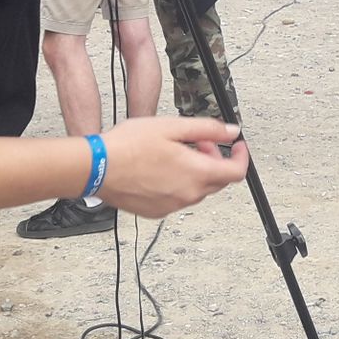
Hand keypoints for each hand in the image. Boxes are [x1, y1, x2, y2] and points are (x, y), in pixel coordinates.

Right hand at [96, 116, 249, 218]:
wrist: (97, 168)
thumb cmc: (128, 146)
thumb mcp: (172, 127)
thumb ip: (207, 129)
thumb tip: (231, 132)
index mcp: (196, 173)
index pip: (236, 172)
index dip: (242, 157)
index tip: (237, 147)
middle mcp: (187, 195)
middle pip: (217, 181)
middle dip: (215, 159)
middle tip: (198, 143)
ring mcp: (172, 206)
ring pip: (197, 190)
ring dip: (196, 171)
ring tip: (175, 153)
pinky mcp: (156, 212)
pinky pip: (178, 198)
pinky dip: (179, 183)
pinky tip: (161, 168)